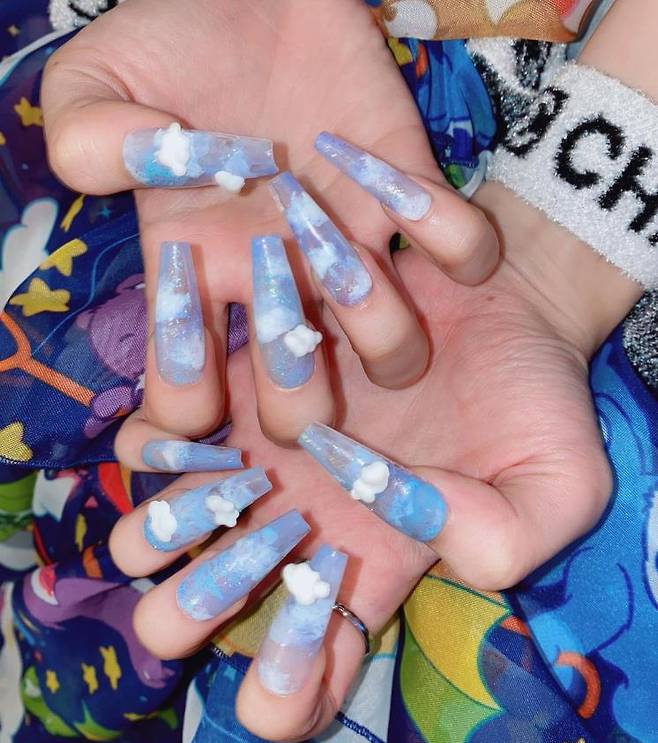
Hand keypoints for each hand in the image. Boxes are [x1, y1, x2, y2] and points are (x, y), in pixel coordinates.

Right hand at [41, 0, 497, 441]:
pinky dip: (447, 233)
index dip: (187, 408)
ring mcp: (352, 256)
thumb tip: (142, 167)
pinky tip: (391, 177)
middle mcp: (279, 291)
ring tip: (335, 239)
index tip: (194, 347)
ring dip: (376, 319)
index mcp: (197, 283)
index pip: (188, 404)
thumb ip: (87, 137)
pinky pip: (467, 260)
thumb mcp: (95, 82)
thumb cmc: (173, 43)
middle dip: (294, 391)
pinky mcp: (411, 203)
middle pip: (299, 416)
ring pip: (395, 359)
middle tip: (281, 309)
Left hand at [109, 182, 639, 742]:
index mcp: (364, 572)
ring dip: (166, 523)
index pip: (300, 684)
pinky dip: (155, 442)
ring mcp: (252, 468)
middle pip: (189, 620)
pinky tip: (211, 420)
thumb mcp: (559, 485)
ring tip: (235, 473)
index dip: (283, 693)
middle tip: (258, 542)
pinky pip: (143, 445)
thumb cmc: (531, 397)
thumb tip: (404, 515)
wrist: (496, 301)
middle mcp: (294, 532)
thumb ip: (505, 538)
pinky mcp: (227, 396)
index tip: (308, 626)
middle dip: (192, 608)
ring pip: (144, 540)